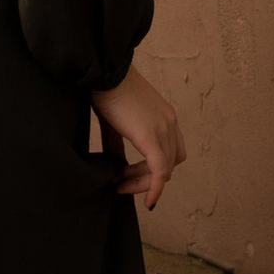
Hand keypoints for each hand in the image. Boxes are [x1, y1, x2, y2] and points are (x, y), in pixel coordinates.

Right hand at [90, 63, 186, 211]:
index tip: (126, 174)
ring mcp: (164, 130)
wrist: (103, 72)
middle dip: (145, 178)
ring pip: (164, 170)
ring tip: (120, 186)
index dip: (151, 168)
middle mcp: (170, 123)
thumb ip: (117, 143)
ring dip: (144, 183)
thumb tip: (113, 163)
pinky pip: (160, 172)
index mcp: (164, 116)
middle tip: (121, 184)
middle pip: (169, 163)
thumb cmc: (104, 89)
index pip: (168, 150)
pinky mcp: (152, 137)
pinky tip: (146, 201)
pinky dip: (154, 188)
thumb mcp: (114, 120)